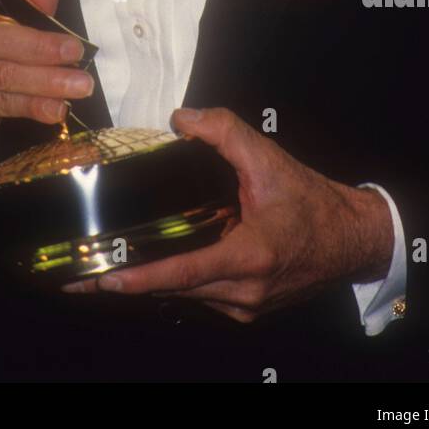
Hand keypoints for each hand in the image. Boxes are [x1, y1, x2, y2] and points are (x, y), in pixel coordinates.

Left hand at [63, 106, 393, 321]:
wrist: (351, 239)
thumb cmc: (311, 201)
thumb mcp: (269, 159)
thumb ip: (224, 132)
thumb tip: (181, 119)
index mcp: (249, 256)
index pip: (181, 272)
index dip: (138, 275)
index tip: (101, 276)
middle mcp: (243, 291)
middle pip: (171, 289)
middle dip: (123, 283)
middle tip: (77, 277)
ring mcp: (244, 306)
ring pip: (182, 296)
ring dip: (148, 282)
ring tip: (101, 270)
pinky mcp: (246, 309)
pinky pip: (200, 296)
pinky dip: (175, 281)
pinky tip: (151, 264)